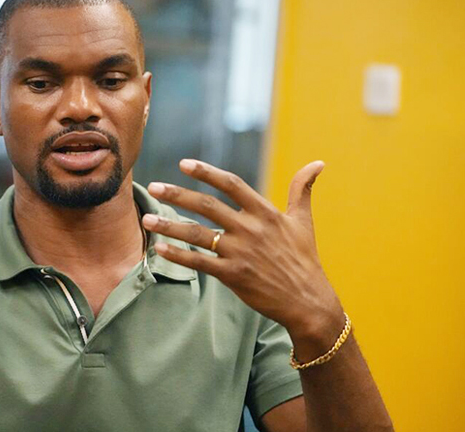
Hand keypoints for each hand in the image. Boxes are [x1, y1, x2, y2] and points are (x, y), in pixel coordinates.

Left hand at [142, 159, 344, 357]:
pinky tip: (160, 249)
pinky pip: (199, 262)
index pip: (231, 184)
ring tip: (146, 219)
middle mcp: (251, 229)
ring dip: (169, 226)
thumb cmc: (304, 259)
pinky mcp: (233, 276)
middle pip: (207, 205)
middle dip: (177, 194)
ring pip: (197, 234)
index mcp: (266, 212)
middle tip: (154, 186)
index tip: (183, 164)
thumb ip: (302, 189)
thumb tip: (319, 163)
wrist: (307, 301)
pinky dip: (178, 255)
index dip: (206, 173)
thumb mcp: (304, 221)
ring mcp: (240, 253)